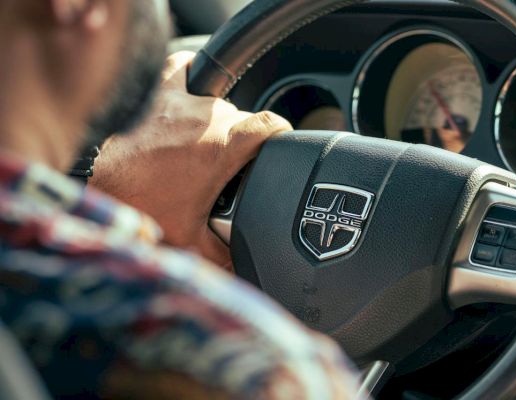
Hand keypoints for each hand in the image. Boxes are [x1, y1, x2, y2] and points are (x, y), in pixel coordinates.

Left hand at [90, 51, 291, 270]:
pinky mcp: (155, 90)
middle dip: (240, 144)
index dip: (283, 134)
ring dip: (216, 119)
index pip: (271, 125)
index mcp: (221, 147)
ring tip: (203, 143)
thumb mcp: (187, 241)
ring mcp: (180, 99)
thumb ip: (224, 254)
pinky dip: (191, 78)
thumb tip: (243, 267)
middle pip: (242, 120)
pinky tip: (188, 94)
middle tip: (224, 172)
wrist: (86, 185)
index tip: (282, 143)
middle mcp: (205, 116)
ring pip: (216, 100)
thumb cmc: (134, 207)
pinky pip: (183, 68)